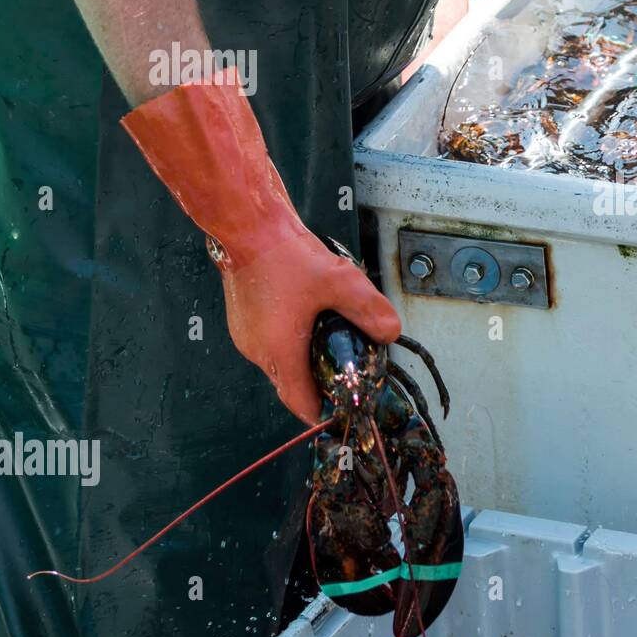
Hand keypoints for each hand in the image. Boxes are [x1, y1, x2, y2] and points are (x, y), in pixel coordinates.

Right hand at [121, 78, 400, 423]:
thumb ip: (368, 310)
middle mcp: (258, 351)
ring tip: (333, 338)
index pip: (301, 402)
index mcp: (279, 352)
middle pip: (292, 384)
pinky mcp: (244, 320)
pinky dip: (292, 340)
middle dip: (320, 381)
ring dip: (306, 359)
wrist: (247, 226)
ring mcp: (246, 336)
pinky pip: (271, 343)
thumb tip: (392, 332)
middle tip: (347, 368)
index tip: (344, 408)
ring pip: (281, 362)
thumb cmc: (285, 255)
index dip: (325, 410)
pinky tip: (311, 317)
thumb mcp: (339, 281)